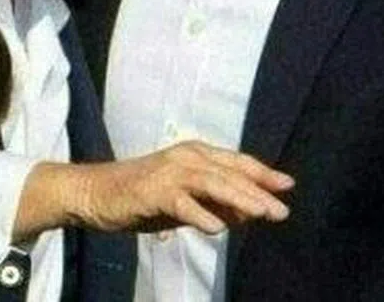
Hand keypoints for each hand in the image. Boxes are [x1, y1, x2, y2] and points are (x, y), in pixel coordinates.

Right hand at [17, 140, 293, 239]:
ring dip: (238, 199)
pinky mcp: (152, 190)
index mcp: (195, 154)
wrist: (95, 193)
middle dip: (258, 192)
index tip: (287, 185)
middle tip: (281, 210)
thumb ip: (214, 204)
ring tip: (261, 214)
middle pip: (229, 173)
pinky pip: (181, 203)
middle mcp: (185, 157)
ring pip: (211, 183)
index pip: (236, 162)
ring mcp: (168, 172)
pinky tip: (217, 228)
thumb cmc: (141, 196)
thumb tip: (247, 214)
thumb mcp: (185, 201)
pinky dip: (200, 214)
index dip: (262, 173)